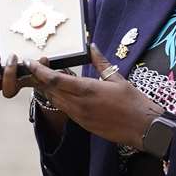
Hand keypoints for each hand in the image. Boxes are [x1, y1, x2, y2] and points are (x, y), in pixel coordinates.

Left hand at [27, 43, 161, 149]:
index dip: (39, 71)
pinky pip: (65, 110)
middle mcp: (79, 105)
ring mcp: (80, 117)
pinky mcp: (83, 125)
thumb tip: (92, 47)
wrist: (144, 129)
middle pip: (50, 91)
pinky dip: (59, 99)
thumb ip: (100, 62)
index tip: (31, 62)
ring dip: (48, 90)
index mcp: (87, 90)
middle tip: (37, 66)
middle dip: (40, 79)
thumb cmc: (134, 103)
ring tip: (45, 78)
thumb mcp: (117, 78)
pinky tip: (61, 92)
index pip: (54, 80)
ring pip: (55, 101)